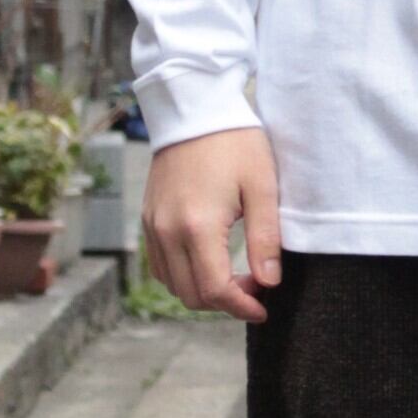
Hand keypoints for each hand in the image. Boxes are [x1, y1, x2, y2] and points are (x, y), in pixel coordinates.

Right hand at [141, 128, 281, 324]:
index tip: (263, 308)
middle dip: (225, 302)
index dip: (241, 307)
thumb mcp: (262, 187)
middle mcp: (167, 231)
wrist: (195, 109)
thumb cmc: (234, 142)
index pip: (215, 290)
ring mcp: (153, 226)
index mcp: (197, 225)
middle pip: (191, 295)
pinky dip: (184, 275)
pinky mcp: (148, 219)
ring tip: (236, 276)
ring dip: (204, 291)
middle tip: (256, 287)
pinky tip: (210, 261)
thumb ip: (266, 239)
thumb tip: (269, 282)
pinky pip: (161, 265)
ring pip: (173, 284)